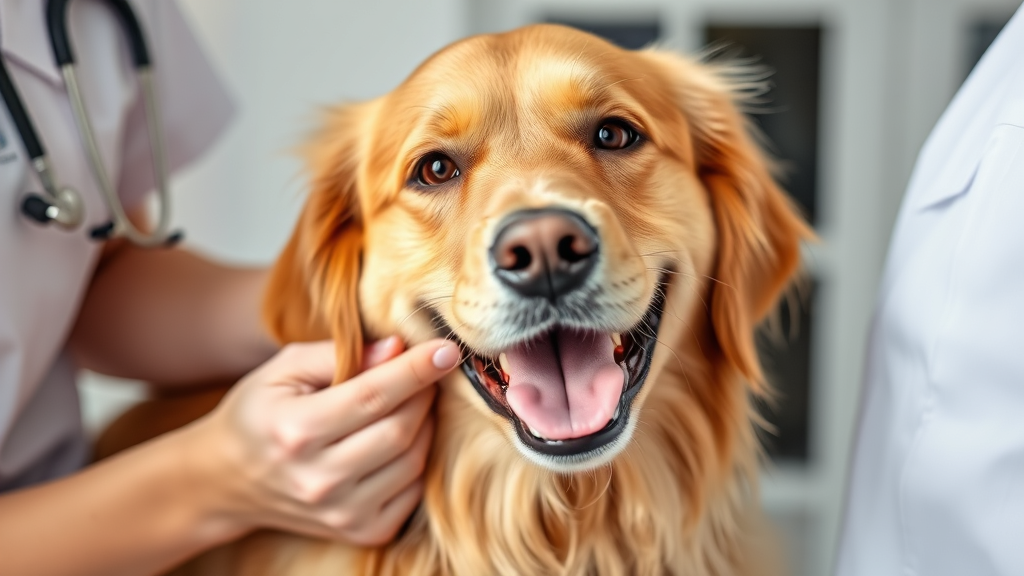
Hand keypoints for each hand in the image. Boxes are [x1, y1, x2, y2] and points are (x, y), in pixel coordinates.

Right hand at [182, 337, 460, 545]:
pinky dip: (417, 458)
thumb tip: (396, 347)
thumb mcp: (283, 370)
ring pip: (413, 461)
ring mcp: (340, 512)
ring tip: (412, 402)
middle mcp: (318, 479)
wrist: (226, 481)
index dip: (416, 370)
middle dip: (424, 393)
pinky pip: (412, 491)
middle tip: (426, 370)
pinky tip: (401, 438)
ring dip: (424, 424)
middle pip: (399, 430)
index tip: (447, 349)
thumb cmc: (259, 413)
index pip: (372, 396)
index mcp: (295, 431)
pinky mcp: (359, 532)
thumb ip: (338, 354)